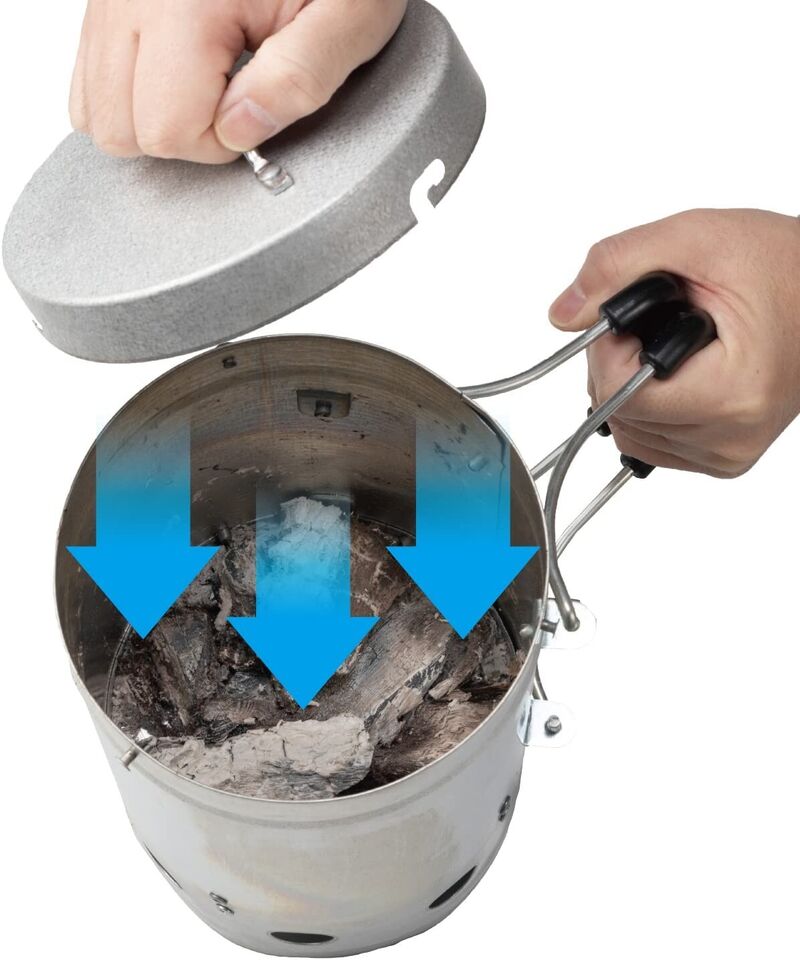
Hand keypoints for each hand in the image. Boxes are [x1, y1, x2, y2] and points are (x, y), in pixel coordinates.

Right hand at [69, 0, 407, 162]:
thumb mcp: (348, 19)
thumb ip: (298, 79)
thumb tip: (238, 133)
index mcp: (186, 2)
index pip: (166, 129)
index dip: (219, 144)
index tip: (256, 111)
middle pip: (118, 125)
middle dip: (182, 134)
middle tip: (234, 100)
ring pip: (94, 105)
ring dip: (154, 115)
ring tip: (211, 83)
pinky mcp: (108, 0)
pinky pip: (93, 74)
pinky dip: (134, 93)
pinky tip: (183, 75)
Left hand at [549, 209, 799, 477]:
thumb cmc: (785, 265)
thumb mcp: (697, 238)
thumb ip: (618, 265)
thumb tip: (564, 312)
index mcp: (733, 393)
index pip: (620, 396)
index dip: (609, 350)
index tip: (630, 319)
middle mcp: (733, 437)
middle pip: (620, 416)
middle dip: (618, 365)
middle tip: (654, 325)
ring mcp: (728, 454)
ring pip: (629, 433)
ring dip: (631, 387)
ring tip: (673, 344)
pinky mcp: (723, 458)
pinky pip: (651, 443)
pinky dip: (648, 408)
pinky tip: (678, 372)